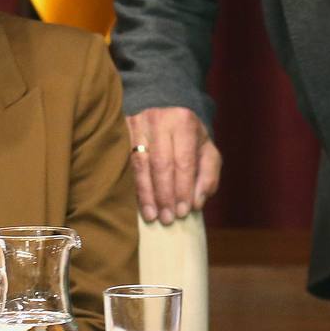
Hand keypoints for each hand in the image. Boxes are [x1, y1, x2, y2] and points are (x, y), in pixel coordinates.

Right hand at [126, 106, 220, 223]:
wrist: (165, 111)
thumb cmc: (188, 138)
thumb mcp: (206, 151)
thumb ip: (208, 175)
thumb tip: (197, 202)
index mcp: (184, 122)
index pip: (184, 161)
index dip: (183, 189)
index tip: (182, 212)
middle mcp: (159, 120)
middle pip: (161, 164)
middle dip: (164, 195)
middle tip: (167, 219)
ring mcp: (136, 124)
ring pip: (140, 164)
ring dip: (146, 194)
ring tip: (152, 216)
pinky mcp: (121, 132)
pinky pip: (124, 163)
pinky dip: (131, 185)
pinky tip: (136, 203)